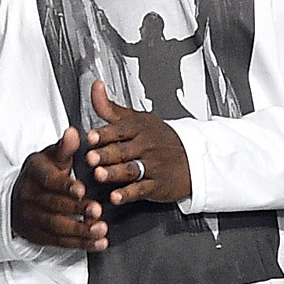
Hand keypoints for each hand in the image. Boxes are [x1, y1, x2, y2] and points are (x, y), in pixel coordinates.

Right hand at [12, 124, 104, 250]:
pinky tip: (99, 242)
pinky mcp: (39, 235)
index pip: (48, 179)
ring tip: (101, 229)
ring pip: (56, 226)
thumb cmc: (42, 174)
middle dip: (76, 209)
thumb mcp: (51, 156)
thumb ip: (65, 148)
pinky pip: (60, 241)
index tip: (81, 189)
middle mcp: (29, 194)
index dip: (64, 186)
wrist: (18, 197)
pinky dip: (81, 243)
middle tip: (97, 210)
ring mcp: (32, 217)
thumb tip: (73, 133)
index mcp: (33, 171)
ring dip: (80, 230)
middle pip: (53, 205)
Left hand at [83, 82, 191, 204]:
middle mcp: (145, 146)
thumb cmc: (160, 138)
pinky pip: (141, 189)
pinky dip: (128, 194)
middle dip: (106, 155)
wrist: (193, 158)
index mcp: (139, 128)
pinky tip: (116, 196)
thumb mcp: (137, 119)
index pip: (120, 129)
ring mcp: (152, 166)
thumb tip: (96, 87)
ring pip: (130, 169)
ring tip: (100, 175)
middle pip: (123, 150)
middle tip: (91, 157)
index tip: (91, 136)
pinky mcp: (156, 185)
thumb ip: (110, 107)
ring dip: (114, 173)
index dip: (104, 134)